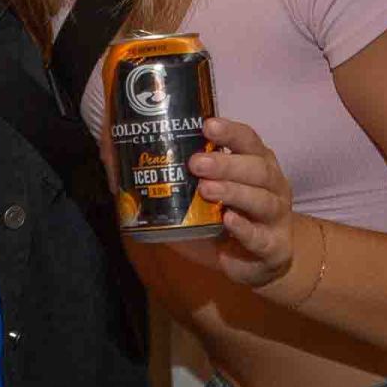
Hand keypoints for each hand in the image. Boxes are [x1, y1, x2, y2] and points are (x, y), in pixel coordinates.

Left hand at [170, 117, 299, 290]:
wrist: (257, 261)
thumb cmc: (223, 216)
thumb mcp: (197, 192)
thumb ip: (165, 173)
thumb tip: (111, 149)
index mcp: (255, 163)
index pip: (247, 140)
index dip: (230, 131)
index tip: (207, 125)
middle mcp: (272, 185)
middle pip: (257, 168)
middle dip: (226, 163)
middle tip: (196, 163)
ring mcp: (275, 217)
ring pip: (262, 200)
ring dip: (234, 192)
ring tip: (206, 189)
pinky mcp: (273, 247)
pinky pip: (260, 237)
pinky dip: (245, 229)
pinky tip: (228, 221)